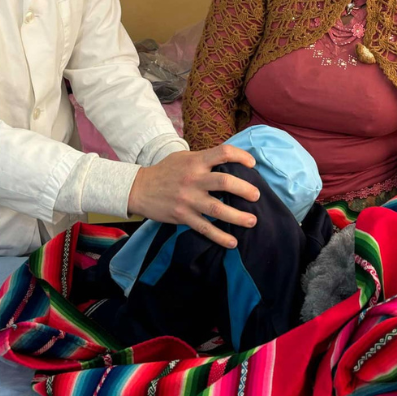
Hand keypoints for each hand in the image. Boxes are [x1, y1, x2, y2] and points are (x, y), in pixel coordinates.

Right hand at [127, 145, 261, 248]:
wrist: (139, 188)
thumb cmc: (165, 171)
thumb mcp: (183, 158)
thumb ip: (204, 159)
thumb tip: (230, 159)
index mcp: (196, 161)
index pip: (223, 153)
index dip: (241, 156)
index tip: (252, 164)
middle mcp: (193, 179)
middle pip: (225, 182)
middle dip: (245, 190)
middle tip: (257, 196)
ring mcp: (188, 199)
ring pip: (218, 209)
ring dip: (238, 217)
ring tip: (252, 221)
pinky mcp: (183, 216)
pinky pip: (205, 228)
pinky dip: (220, 237)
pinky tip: (232, 243)